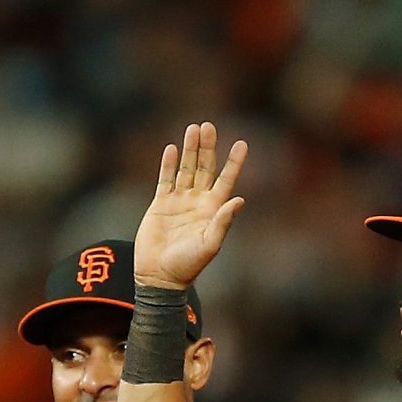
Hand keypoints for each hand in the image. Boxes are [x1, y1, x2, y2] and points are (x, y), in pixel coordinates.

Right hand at [133, 122, 247, 289]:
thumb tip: (239, 199)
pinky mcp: (161, 204)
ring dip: (189, 149)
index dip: (234, 162)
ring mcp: (179, 201)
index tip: (242, 142)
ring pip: (186, 168)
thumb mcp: (210, 244)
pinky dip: (168, 164)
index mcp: (213, 210)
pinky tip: (171, 148)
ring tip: (193, 128)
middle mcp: (198, 201)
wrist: (160, 276)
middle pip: (205, 168)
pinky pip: (165, 179)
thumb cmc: (188, 265)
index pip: (226, 180)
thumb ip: (223, 221)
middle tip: (208, 126)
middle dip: (208, 147)